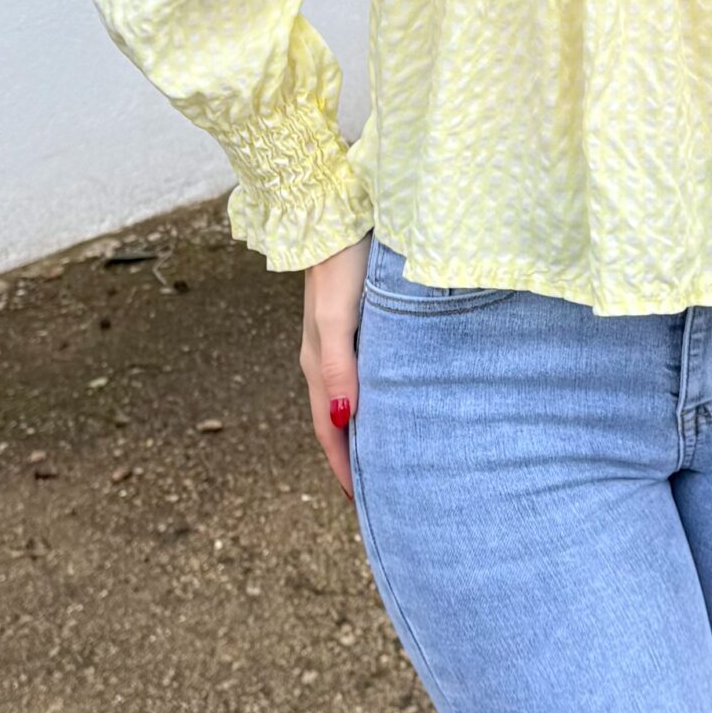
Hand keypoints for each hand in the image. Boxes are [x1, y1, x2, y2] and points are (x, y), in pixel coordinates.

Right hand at [300, 237, 368, 498]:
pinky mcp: (355, 320)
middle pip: (337, 419)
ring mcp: (338, 338)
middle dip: (352, 455)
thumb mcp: (339, 317)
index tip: (363, 503)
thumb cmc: (340, 263)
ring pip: (350, 396)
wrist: (334, 210)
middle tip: (381, 490)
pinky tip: (393, 396)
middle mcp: (325, 356)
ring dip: (363, 427)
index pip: (329, 428)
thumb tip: (343, 420)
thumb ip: (340, 367)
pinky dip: (373, 395)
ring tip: (389, 454)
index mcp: (318, 363)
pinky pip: (361, 371)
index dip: (343, 465)